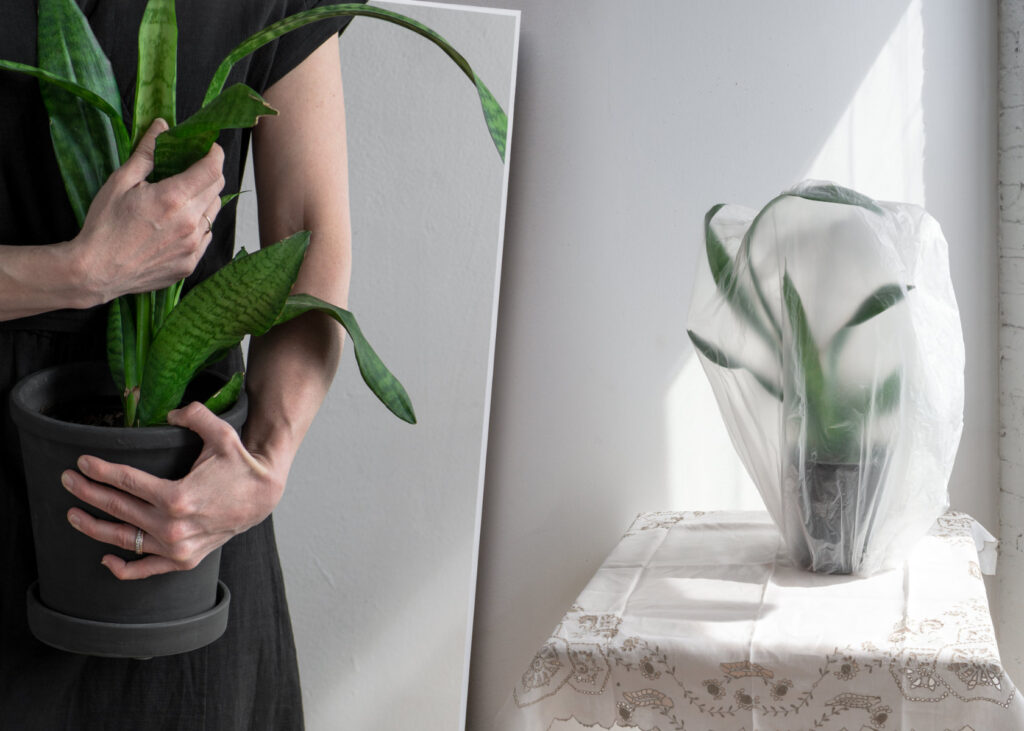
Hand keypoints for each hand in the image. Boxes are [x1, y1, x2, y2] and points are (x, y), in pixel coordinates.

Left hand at [60, 402, 285, 579]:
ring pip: (123, 539)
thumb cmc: (241, 464)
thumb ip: (193, 415)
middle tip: (67, 479)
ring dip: (93, 527)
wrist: (264, 496)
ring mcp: (177, 548)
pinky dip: (123, 568)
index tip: (82, 462)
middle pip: (118, 508)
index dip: (100, 471)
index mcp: (177, 497)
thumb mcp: (221, 434)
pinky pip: (146, 569)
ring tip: (73, 514)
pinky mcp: (184, 560)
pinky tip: (104, 558)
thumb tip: (170, 410)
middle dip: (87, 492)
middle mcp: (172, 527)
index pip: (126, 482)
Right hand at [72, 119, 224, 302]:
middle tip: (192, 169)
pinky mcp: (191, 263)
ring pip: (213, 213)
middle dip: (209, 173)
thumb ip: (147, 153)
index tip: (210, 147)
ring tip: (180, 198)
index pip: (212, 169)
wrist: (96, 271)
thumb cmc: (104, 225)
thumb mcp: (121, 182)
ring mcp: (193, 246)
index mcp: (173, 199)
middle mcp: (190, 223)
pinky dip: (198, 225)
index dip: (215, 153)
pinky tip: (177, 224)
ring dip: (204, 200)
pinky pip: (206, 236)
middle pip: (217, 189)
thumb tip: (162, 126)